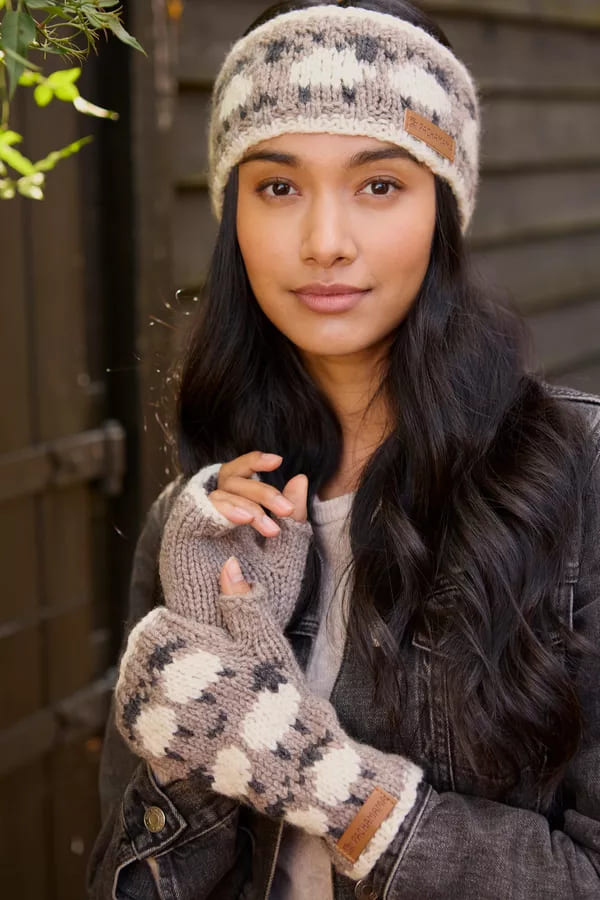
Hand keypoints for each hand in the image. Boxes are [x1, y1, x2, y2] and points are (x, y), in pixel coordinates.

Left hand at [115, 574, 422, 881]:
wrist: (290, 764)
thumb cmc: (280, 697)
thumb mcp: (264, 641)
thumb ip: (240, 600)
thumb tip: (227, 563)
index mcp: (180, 651)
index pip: (153, 626)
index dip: (175, 628)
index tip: (197, 638)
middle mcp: (157, 686)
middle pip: (139, 657)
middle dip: (162, 656)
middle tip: (197, 667)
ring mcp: (152, 724)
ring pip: (133, 689)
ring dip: (151, 685)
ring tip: (190, 691)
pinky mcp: (156, 754)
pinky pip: (137, 725)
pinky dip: (151, 717)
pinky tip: (180, 716)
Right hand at [159, 454, 311, 628]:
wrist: (235, 643)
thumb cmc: (258, 607)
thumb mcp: (284, 559)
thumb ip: (292, 523)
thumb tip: (299, 478)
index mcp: (234, 520)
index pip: (237, 477)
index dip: (254, 462)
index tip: (278, 461)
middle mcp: (212, 520)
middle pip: (229, 479)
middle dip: (261, 490)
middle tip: (283, 511)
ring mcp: (194, 530)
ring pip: (215, 490)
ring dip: (245, 501)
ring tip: (265, 525)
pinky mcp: (179, 541)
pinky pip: (195, 510)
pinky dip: (221, 508)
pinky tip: (243, 520)